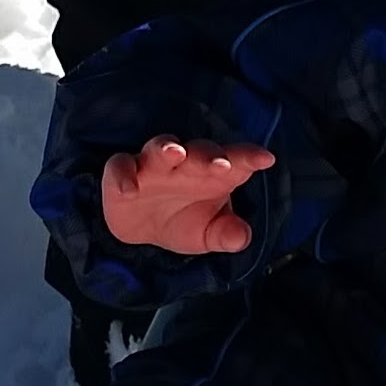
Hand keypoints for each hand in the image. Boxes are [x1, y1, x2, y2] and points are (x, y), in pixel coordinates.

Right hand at [102, 135, 276, 254]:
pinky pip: (120, 165)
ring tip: (175, 153)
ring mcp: (153, 165)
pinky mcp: (122, 172)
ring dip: (167, 149)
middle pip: (200, 151)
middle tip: (221, 165)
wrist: (142, 230)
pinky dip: (123, 175)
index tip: (266, 158)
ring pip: (160, 147)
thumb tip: (241, 237)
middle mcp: (186, 163)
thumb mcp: (207, 234)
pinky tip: (129, 189)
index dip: (250, 157)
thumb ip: (226, 234)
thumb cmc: (184, 221)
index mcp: (214, 173)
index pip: (236, 160)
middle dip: (210, 155)